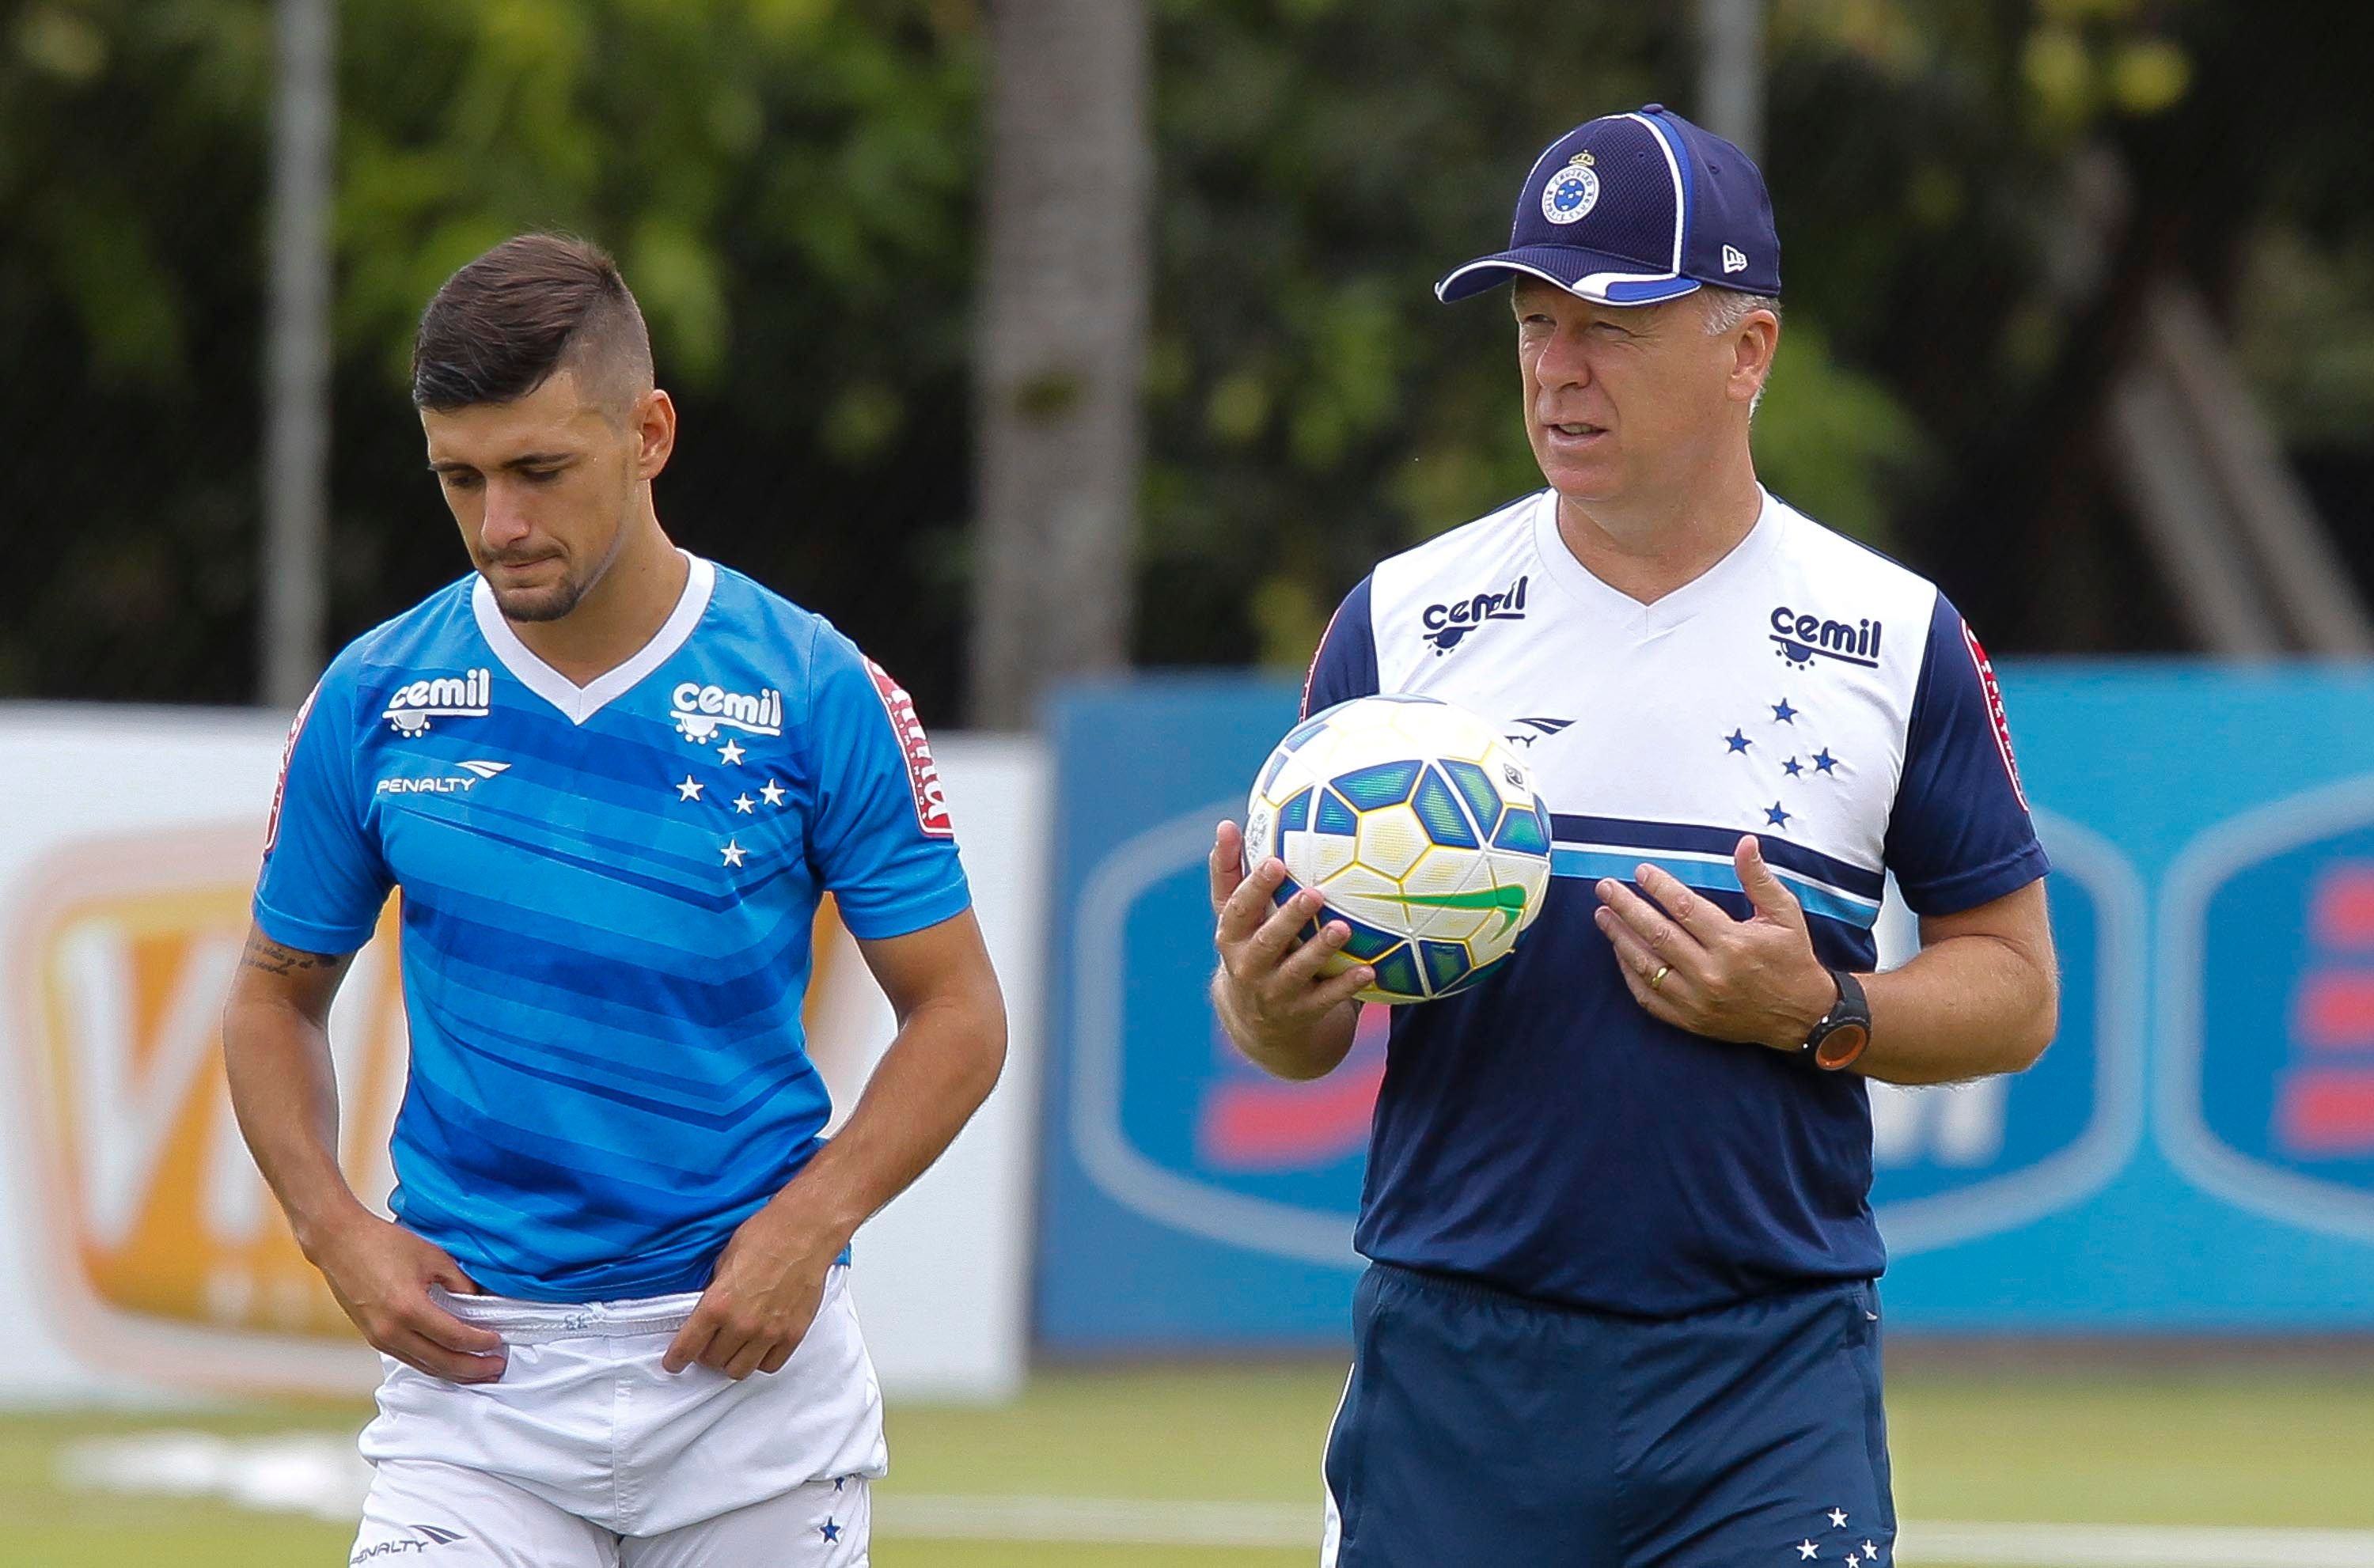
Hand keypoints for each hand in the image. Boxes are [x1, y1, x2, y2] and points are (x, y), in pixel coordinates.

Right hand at [311, 1211, 505, 1381]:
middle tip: (496, 1368)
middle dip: (473, 1368)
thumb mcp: (433, 1257)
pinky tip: (449, 1362)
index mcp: (409, 1308)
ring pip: (424, 1366)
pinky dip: (433, 1364)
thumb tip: (481, 1303)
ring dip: (454, 1372)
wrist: (339, 1243)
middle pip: (442, 1362)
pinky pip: (409, 1359)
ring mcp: (379, 1338)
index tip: (498, 1341)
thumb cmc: (383, 1244)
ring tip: (479, 1372)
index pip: (455, 1337)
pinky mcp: (373, 1338)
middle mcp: (391, 1330)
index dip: (481, 1342)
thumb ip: (461, 1283)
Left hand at [662, 1203, 837, 1379]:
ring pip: (739, 1370)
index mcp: (718, 1304)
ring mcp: (769, 1332)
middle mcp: (742, 1323)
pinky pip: (770, 1365)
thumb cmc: (767, 1235)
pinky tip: (759, 1345)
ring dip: (732, 1360)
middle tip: (710, 1342)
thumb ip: (714, 1292)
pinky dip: (761, 1359)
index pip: (687, 1347)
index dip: (676, 1359)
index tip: (674, 1362)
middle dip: (707, 1353)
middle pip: (712, 1361)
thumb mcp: (724, 1260)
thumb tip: (709, 1310)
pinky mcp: (792, 1334)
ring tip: (734, 1346)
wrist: (806, 1231)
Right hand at [1209, 821, 1372, 1045]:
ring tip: (1344, 929)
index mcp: (1230, 937)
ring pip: (1296, 971)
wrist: (1256, 1022)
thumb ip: (1229, 873)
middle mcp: (1247, 966)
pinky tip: (1370, 971)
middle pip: (1267, 941)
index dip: (1255, 887)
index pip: (1238, 910)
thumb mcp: (1234, 916)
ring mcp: (1273, 993)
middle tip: (1315, 893)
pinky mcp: (1299, 1013)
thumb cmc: (1248, 946)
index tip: (1275, 862)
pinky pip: (1325, 1000)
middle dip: (1289, 918)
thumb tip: (1225, 823)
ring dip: (1319, 950)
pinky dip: (1346, 986)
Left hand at [1592, 835, 1836, 1050]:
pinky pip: (1649, 997)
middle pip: (1657, 935)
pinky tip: (1619, 951)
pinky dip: (1629, 974)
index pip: (1684, 909)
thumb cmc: (1792, 958)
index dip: (1658, 887)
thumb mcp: (1785, 914)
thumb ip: (1759, 878)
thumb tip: (1745, 842)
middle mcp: (1711, 973)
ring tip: (1603, 915)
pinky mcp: (1690, 1020)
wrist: (1804, 1016)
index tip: (1640, 872)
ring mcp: (1697, 1000)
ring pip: (1646, 966)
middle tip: (1605, 887)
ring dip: (1620, 938)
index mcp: (1734, 944)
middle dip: (1626, 907)